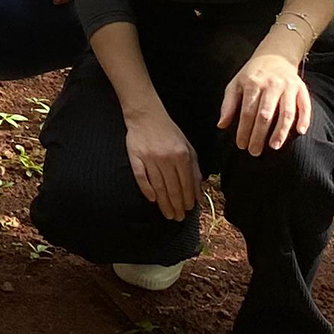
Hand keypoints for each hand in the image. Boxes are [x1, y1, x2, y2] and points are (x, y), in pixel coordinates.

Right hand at [124, 104, 201, 220]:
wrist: (146, 115)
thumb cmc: (169, 132)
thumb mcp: (187, 147)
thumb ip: (194, 168)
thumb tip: (197, 191)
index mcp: (182, 155)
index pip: (186, 184)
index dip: (188, 200)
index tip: (188, 210)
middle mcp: (167, 158)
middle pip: (173, 188)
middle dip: (177, 206)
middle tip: (178, 218)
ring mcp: (150, 158)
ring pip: (159, 186)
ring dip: (164, 203)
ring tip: (168, 214)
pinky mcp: (135, 157)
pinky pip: (141, 177)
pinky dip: (146, 189)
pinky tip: (152, 200)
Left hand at [218, 51, 312, 156]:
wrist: (275, 56)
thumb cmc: (252, 75)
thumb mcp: (235, 84)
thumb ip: (228, 105)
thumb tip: (221, 125)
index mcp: (252, 83)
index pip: (247, 111)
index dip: (244, 129)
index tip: (241, 145)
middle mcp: (271, 84)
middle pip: (265, 114)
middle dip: (259, 134)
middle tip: (254, 151)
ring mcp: (288, 86)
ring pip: (286, 112)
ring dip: (281, 131)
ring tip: (274, 146)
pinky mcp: (301, 88)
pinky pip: (305, 105)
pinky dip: (304, 119)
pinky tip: (300, 132)